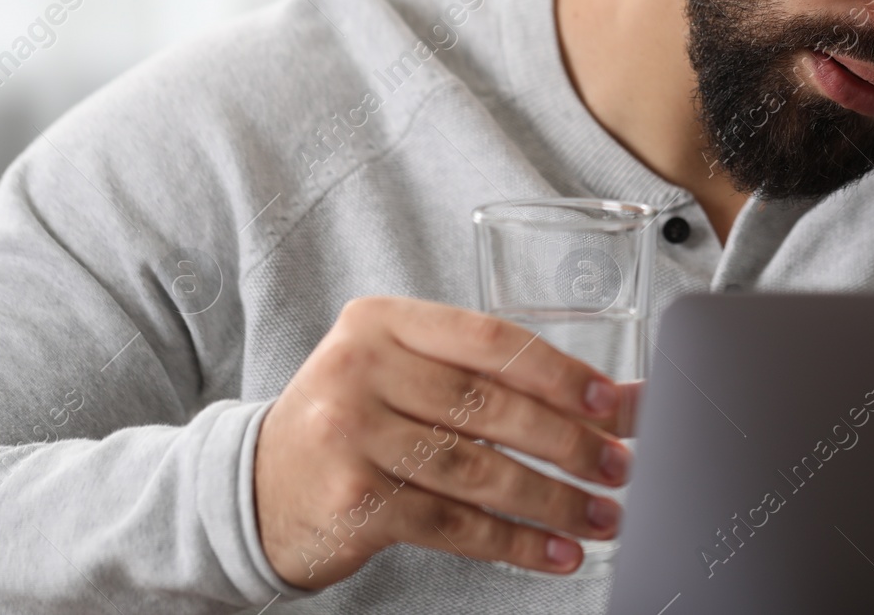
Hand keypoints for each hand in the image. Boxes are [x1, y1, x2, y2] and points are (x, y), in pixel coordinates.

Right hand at [253, 296, 637, 586]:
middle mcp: (362, 370)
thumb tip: (607, 400)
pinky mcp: (353, 503)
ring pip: (480, 471)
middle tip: (620, 465)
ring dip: (554, 500)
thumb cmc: (355, 421)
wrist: (253, 488)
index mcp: (382, 321)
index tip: (613, 403)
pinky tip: (557, 551)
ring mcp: (352, 437)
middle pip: (491, 407)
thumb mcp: (403, 373)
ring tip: (603, 517)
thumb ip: (489, 377)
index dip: (562, 373)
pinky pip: (455, 524)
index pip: (491, 340)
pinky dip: (516, 542)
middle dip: (571, 441)